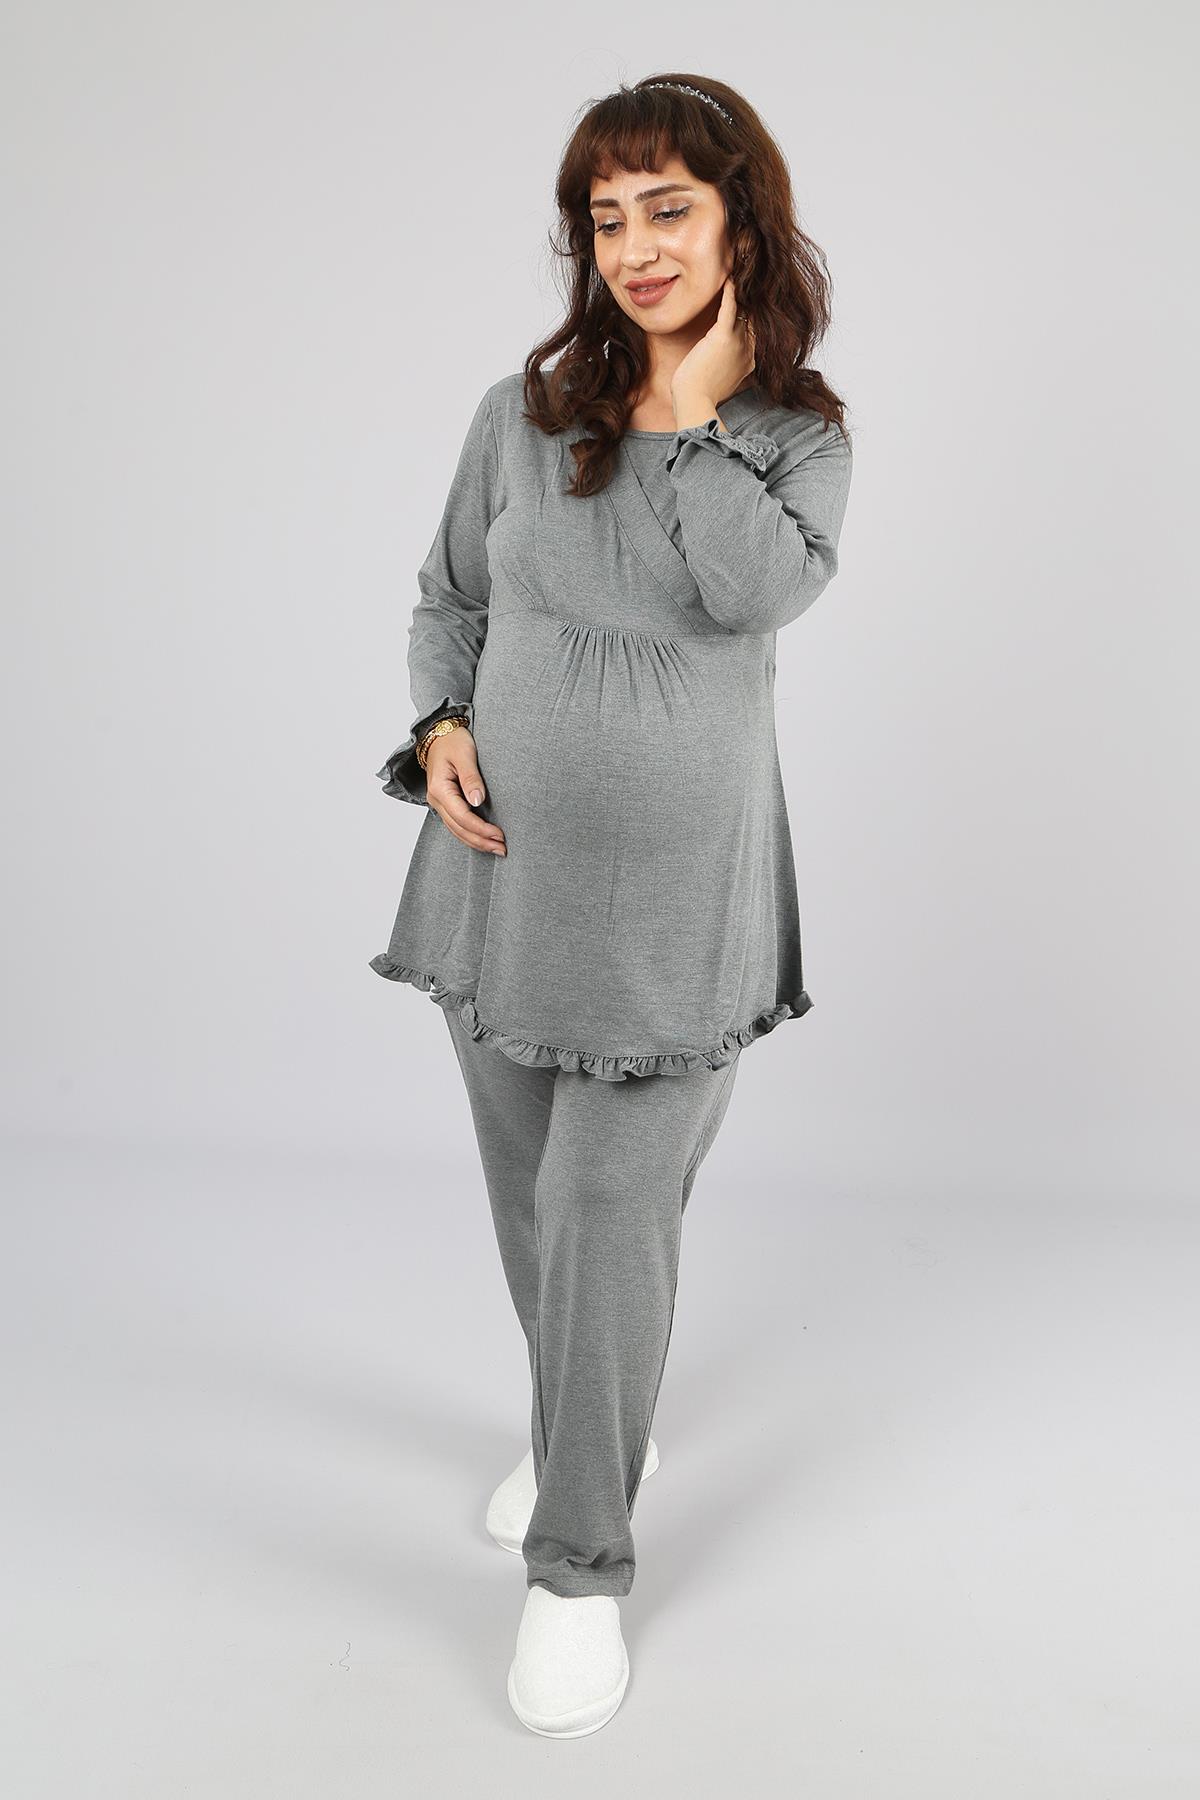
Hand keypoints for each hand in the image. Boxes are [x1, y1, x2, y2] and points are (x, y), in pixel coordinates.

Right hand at [426, 729, 506, 855]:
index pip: (462, 816)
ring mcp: (438, 803)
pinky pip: (456, 824)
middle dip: (481, 841)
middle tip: (502, 848)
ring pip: (456, 830)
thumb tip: (478, 801)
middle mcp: (436, 799)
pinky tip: (483, 840)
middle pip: (458, 828)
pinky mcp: (445, 803)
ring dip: (476, 842)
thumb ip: (471, 778)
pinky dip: (470, 834)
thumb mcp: (465, 754)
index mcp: (439, 788)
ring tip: (496, 848)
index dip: (481, 829)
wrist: (439, 734)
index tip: (499, 834)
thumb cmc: (453, 741)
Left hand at [670, 278, 755, 426]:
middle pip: (754, 315)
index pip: (756, 329)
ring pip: (745, 308)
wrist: (694, 402)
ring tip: (741, 270)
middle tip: (750, 275)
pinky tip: (730, 276)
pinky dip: (730, 291)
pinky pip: (730, 307)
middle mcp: (749, 349)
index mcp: (750, 359)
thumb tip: (719, 356)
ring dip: (744, 289)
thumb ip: (727, 362)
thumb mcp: (720, 376)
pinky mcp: (723, 337)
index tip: (752, 297)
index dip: (754, 312)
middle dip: (753, 297)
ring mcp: (739, 343)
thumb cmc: (701, 392)